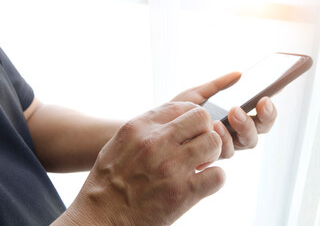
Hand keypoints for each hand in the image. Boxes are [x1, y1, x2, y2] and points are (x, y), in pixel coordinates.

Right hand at [55, 102, 224, 225]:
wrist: (100, 217)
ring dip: (212, 154)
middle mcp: (155, 141)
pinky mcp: (182, 192)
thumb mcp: (121, 143)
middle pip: (202, 117)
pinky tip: (201, 183)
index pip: (183, 106)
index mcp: (139, 126)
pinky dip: (214, 179)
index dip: (192, 118)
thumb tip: (175, 122)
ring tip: (200, 165)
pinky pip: (218, 175)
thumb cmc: (109, 181)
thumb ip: (147, 128)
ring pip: (214, 142)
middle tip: (198, 147)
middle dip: (205, 131)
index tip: (190, 132)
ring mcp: (170, 166)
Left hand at [172, 72, 276, 157]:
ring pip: (247, 142)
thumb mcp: (197, 95)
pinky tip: (216, 125)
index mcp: (236, 120)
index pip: (261, 116)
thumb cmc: (179, 112)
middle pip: (260, 131)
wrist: (156, 130)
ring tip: (234, 112)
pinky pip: (225, 151)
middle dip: (263, 118)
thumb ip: (217, 86)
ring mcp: (224, 147)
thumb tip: (239, 73)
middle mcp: (234, 135)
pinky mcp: (212, 158)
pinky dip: (223, 137)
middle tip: (259, 103)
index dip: (269, 109)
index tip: (268, 96)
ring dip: (244, 126)